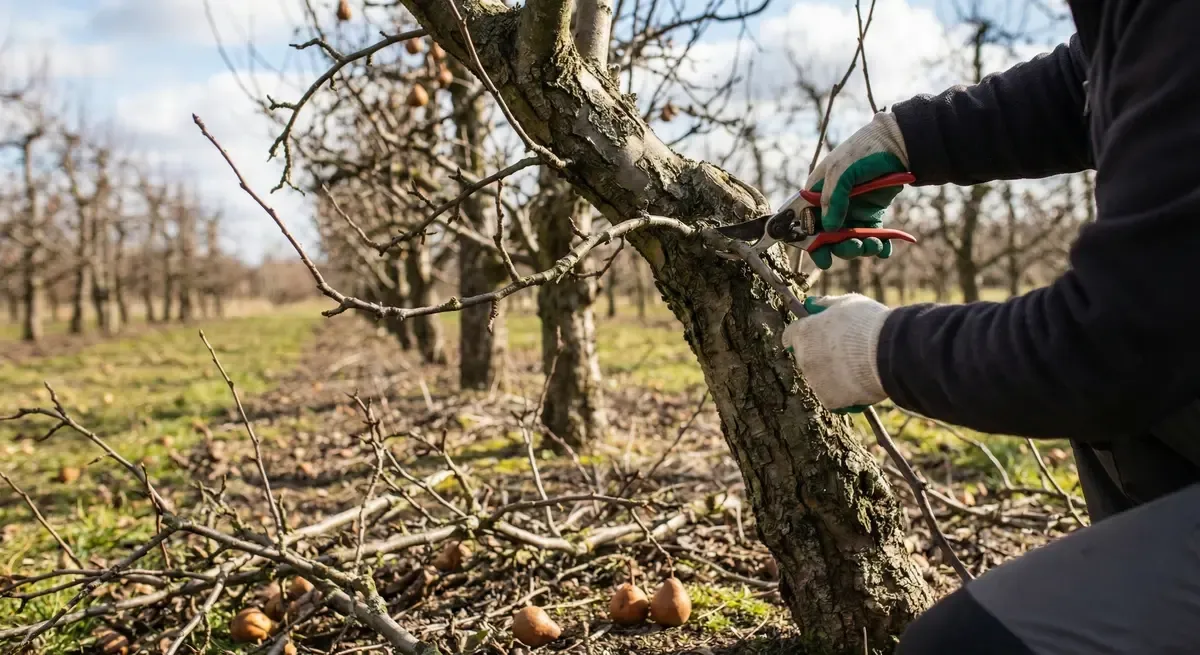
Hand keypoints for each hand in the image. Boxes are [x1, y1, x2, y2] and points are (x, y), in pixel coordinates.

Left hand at [782, 294, 891, 411]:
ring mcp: (815, 381)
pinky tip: (862, 384)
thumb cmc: (867, 324)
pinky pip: (834, 397)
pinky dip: (845, 393)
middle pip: (806, 358)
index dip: (804, 336)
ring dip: (834, 375)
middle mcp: (803, 359)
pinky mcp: (829, 400)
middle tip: (847, 352)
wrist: (888, 354)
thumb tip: (812, 304)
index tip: (817, 335)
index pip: (790, 337)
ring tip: (860, 367)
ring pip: (820, 379)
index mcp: (803, 333)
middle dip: (821, 356)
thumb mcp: (847, 303)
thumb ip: (825, 304)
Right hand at [784, 112, 910, 269]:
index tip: (822, 256)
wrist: (897, 145)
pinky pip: (872, 237)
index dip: (811, 242)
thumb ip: (832, 199)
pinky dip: (879, 246)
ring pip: (850, 240)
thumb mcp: (841, 171)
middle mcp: (832, 206)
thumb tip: (829, 229)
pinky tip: (885, 247)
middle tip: (854, 246)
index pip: (806, 224)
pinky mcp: (872, 215)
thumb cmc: (862, 152)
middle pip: (829, 238)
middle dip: (840, 247)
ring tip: (874, 244)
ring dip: (861, 248)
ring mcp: (852, 212)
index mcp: (817, 194)